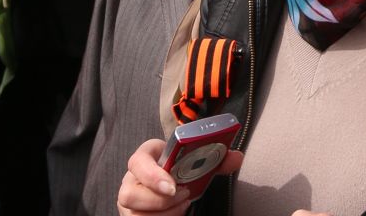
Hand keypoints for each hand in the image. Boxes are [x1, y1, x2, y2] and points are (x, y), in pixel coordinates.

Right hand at [117, 138, 243, 214]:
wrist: (170, 172)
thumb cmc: (180, 163)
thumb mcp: (193, 156)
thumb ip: (216, 157)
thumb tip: (236, 158)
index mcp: (144, 157)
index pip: (137, 162)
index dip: (152, 176)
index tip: (172, 187)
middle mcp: (130, 180)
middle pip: (129, 195)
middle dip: (159, 201)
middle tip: (184, 195)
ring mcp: (130, 201)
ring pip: (134, 214)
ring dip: (162, 214)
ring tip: (184, 205)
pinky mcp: (134, 214)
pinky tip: (178, 213)